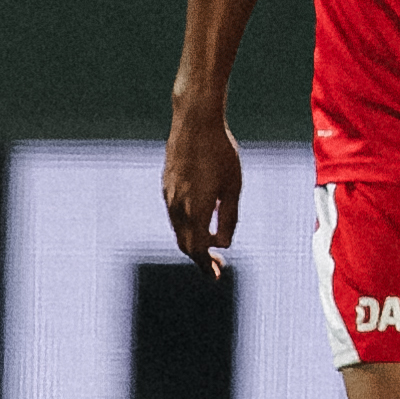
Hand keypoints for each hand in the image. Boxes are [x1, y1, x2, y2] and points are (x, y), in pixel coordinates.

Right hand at [161, 112, 241, 271]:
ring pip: (178, 229)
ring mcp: (169, 195)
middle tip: (217, 267)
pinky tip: (201, 221)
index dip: (206, 265)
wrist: (195, 123)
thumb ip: (228, 218)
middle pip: (185, 244)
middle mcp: (177, 206)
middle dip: (200, 258)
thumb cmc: (220, 154)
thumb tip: (223, 244)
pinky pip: (175, 214)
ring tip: (211, 246)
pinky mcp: (166, 184)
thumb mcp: (233, 188)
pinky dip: (187, 225)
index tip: (217, 275)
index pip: (196, 250)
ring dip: (193, 241)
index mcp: (194, 210)